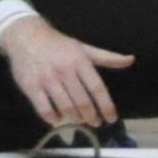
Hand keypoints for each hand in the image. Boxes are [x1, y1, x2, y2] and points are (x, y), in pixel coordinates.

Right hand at [1, 14, 134, 128]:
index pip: (97, 88)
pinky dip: (53, 118)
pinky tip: (58, 119)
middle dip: (91, 116)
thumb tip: (130, 60)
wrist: (26, 35)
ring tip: (79, 120)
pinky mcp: (30, 86)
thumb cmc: (58, 44)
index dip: (106, 106)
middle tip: (95, 122)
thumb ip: (107, 58)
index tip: (111, 119)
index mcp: (80, 61)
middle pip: (82, 101)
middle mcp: (64, 70)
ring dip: (74, 118)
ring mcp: (47, 79)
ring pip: (65, 107)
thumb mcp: (84, 48)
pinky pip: (44, 109)